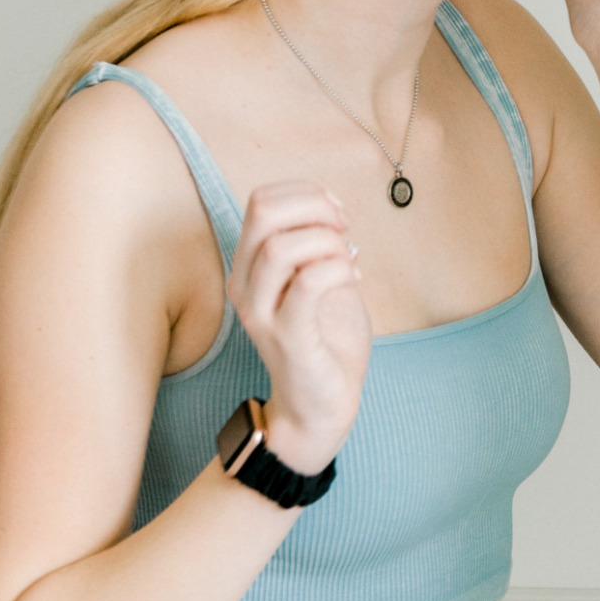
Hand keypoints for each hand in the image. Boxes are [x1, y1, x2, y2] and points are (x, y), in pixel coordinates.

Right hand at [226, 182, 371, 472]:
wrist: (320, 406)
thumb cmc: (325, 340)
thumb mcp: (322, 280)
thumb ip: (321, 245)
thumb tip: (333, 211)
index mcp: (250, 266)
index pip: (261, 200)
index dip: (306, 194)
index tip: (338, 214)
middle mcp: (244, 285)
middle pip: (263, 212)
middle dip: (315, 208)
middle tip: (345, 229)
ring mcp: (261, 312)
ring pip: (280, 248)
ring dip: (327, 242)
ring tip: (348, 258)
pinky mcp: (286, 337)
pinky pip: (308, 283)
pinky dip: (338, 269)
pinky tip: (355, 278)